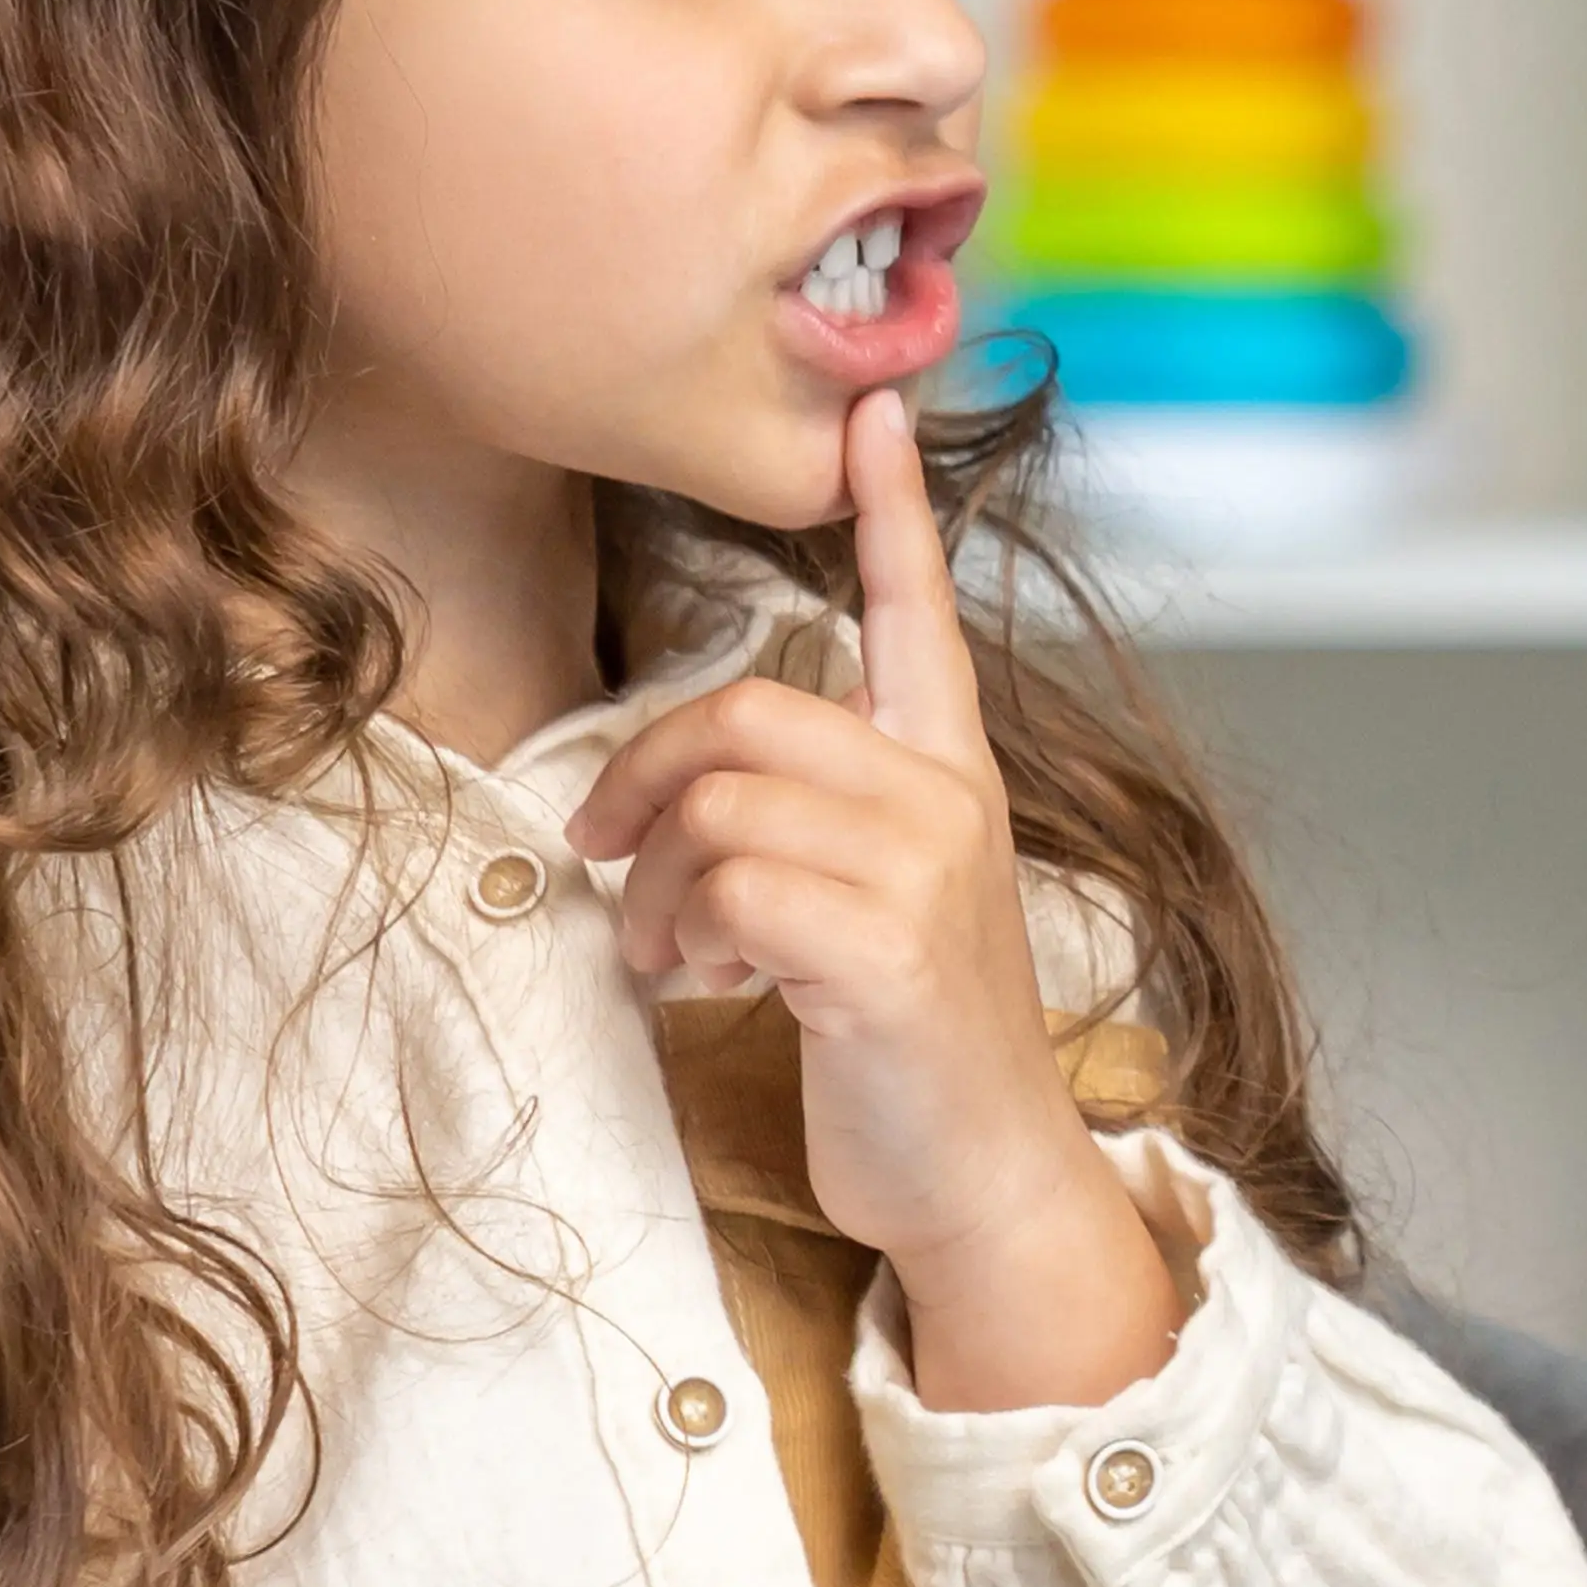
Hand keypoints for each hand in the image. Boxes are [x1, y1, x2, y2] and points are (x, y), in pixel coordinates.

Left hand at [568, 390, 1176, 1411]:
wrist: (982, 1178)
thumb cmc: (909, 1045)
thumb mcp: (873, 905)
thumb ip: (810, 823)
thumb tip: (677, 802)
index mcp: (949, 774)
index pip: (919, 612)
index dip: (892, 507)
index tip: (870, 408)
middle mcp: (949, 802)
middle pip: (751, 712)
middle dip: (645, 779)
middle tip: (605, 856)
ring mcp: (926, 874)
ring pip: (722, 806)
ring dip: (652, 890)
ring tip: (668, 954)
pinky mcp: (886, 952)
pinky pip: (726, 893)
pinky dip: (681, 942)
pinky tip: (711, 988)